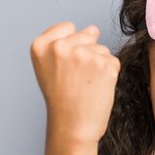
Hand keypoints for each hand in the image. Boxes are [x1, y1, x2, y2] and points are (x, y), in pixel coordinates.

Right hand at [30, 21, 119, 142]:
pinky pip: (113, 61)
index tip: (65, 68)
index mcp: (41, 45)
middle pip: (87, 36)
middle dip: (86, 55)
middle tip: (76, 81)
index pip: (68, 27)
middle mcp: (60, 46)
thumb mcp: (52, 68)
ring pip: (102, 49)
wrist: (73, 127)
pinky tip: (97, 88)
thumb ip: (68, 44)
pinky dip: (110, 74)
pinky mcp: (103, 64)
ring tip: (86, 86)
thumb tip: (93, 28)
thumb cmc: (63, 101)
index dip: (71, 47)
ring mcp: (83, 54)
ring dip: (99, 66)